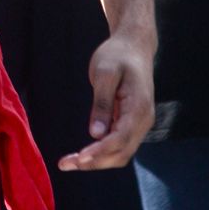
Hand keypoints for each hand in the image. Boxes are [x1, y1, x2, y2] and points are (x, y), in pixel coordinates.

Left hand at [58, 31, 154, 170]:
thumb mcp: (105, 73)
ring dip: (97, 161)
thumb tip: (96, 134)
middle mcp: (143, 121)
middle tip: (66, 164)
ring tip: (69, 162)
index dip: (100, 151)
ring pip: (120, 152)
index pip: (120, 139)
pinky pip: (118, 144)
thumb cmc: (118, 54)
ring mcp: (138, 123)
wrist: (134, 45)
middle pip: (121, 152)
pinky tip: (83, 153)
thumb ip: (102, 103)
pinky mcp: (131, 122)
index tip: (79, 158)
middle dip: (95, 162)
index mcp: (139, 108)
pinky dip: (101, 152)